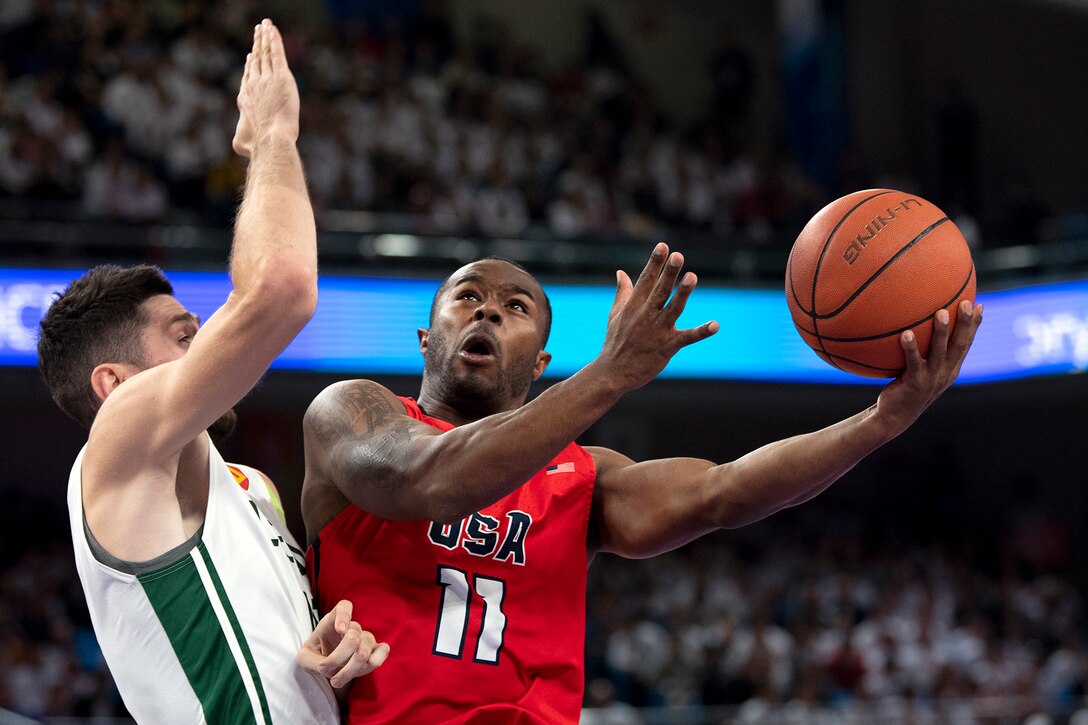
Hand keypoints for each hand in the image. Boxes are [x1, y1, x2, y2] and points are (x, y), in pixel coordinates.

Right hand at [232, 19, 299, 157]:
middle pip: (256, 60)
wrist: (270, 138)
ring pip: (265, 53)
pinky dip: (274, 40)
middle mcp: (253, 85)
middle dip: (257, 44)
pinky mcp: (280, 77)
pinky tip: (272, 29)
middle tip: (257, 32)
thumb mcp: (242, 143)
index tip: (250, 56)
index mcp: (245, 98)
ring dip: (264, 37)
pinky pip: (276, 53)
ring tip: (264, 26)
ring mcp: (266, 79)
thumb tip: (239, 148)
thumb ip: (240, 139)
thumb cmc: (258, 145)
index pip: (248, 77)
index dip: (250, 66)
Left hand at [297, 599, 389, 688]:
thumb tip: (323, 665)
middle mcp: (352, 627)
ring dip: (350, 669)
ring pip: (365, 649)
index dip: (344, 616)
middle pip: (353, 636)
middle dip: (338, 657)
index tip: (339, 630)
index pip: (344, 607)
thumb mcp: (304, 658)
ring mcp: (365, 638)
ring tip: (335, 681)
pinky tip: (366, 668)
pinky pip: (383, 650)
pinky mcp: (374, 651)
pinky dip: (377, 659)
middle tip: (323, 669)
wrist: (328, 666)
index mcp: (333, 621)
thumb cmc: (316, 656)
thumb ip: (310, 660)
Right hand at [598, 242, 718, 389]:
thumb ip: (622, 293)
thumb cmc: (615, 343)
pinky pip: (687, 338)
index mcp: (633, 307)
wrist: (612, 373)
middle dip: (668, 273)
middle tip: (678, 255)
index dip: (655, 263)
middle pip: (660, 291)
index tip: (663, 246)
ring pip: (673, 309)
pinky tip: (715, 325)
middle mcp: (645, 316)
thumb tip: (620, 272)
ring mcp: (657, 331)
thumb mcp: (615, 315)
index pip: (645, 280)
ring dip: (683, 293)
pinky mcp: (668, 347)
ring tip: (692, 277)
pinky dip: (701, 332)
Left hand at [875, 300, 983, 433]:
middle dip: (965, 324)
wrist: (894, 417)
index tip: (979, 305)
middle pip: (959, 345)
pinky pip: (913, 362)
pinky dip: (910, 348)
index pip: (966, 344)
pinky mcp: (914, 383)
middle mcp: (945, 373)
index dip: (973, 325)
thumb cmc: (904, 389)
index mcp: (950, 369)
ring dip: (942, 332)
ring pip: (940, 352)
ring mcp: (931, 379)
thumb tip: (914, 326)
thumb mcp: (919, 371)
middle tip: (966, 303)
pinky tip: (905, 334)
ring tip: (941, 313)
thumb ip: (924, 353)